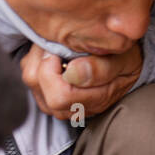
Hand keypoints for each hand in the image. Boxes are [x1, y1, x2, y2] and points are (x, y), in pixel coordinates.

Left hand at [20, 41, 142, 119]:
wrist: (125, 68)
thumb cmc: (125, 62)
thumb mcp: (123, 61)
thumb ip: (101, 69)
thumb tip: (72, 73)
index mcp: (88, 103)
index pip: (58, 94)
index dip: (56, 67)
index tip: (67, 50)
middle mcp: (67, 109)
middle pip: (36, 82)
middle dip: (44, 56)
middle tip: (62, 45)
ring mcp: (53, 104)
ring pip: (29, 77)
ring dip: (40, 56)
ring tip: (60, 49)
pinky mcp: (43, 94)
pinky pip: (29, 73)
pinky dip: (38, 59)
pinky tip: (56, 56)